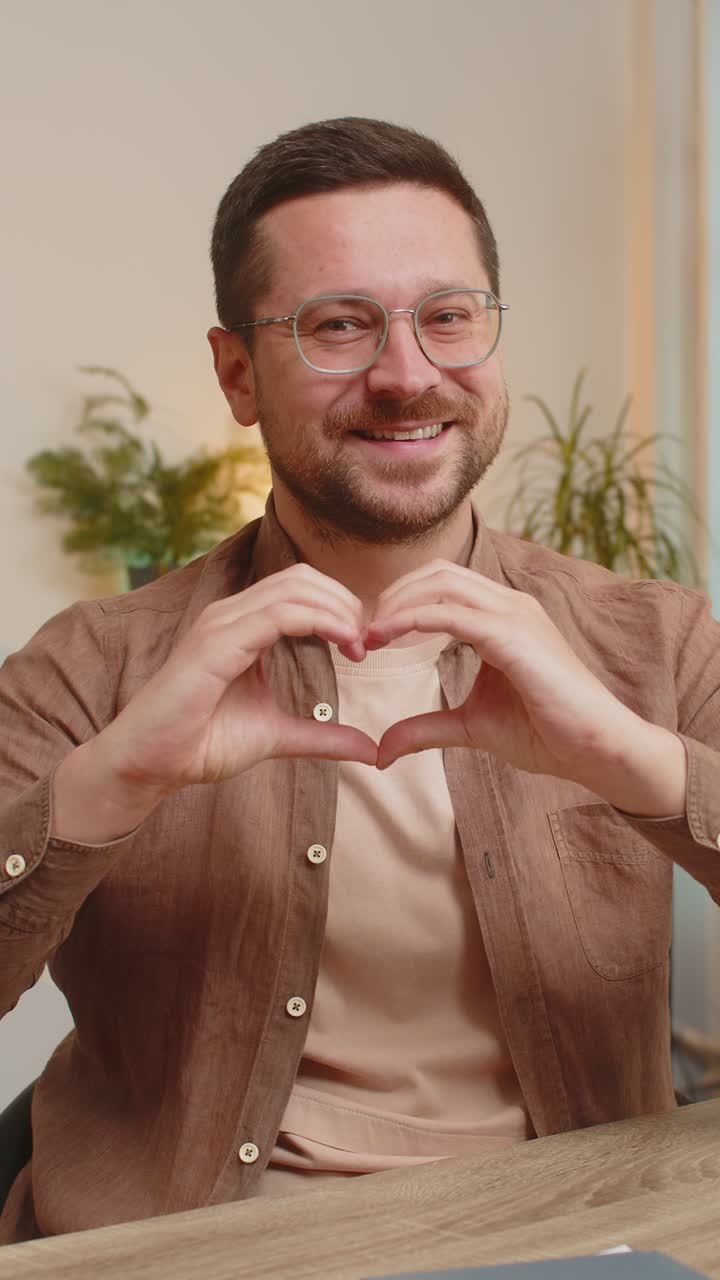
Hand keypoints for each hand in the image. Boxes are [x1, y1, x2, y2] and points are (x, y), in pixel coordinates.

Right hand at [97, 564, 375, 800]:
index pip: (300, 588)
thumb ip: (321, 736)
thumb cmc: (201, 744)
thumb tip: (370, 748)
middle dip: (344, 603)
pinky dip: (317, 621)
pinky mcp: (215, 644)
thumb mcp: (276, 735)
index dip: (340, 607)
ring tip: (357, 644)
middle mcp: (230, 614)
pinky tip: (341, 643)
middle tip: (365, 643)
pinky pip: (276, 614)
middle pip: (302, 578)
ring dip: (337, 611)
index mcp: (243, 625)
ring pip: (293, 589)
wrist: (149, 765)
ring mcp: (220, 624)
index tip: (362, 647)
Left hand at [367, 560, 685, 814]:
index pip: (442, 585)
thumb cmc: (548, 733)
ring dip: (396, 604)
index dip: (400, 601)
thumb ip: (426, 728)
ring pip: (441, 585)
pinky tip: (386, 638)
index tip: (367, 635)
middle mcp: (509, 604)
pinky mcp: (514, 635)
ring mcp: (515, 614)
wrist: (597, 748)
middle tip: (360, 630)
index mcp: (502, 616)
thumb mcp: (471, 727)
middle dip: (392, 595)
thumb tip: (380, 751)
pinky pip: (451, 614)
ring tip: (368, 634)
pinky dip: (411, 620)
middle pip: (437, 574)